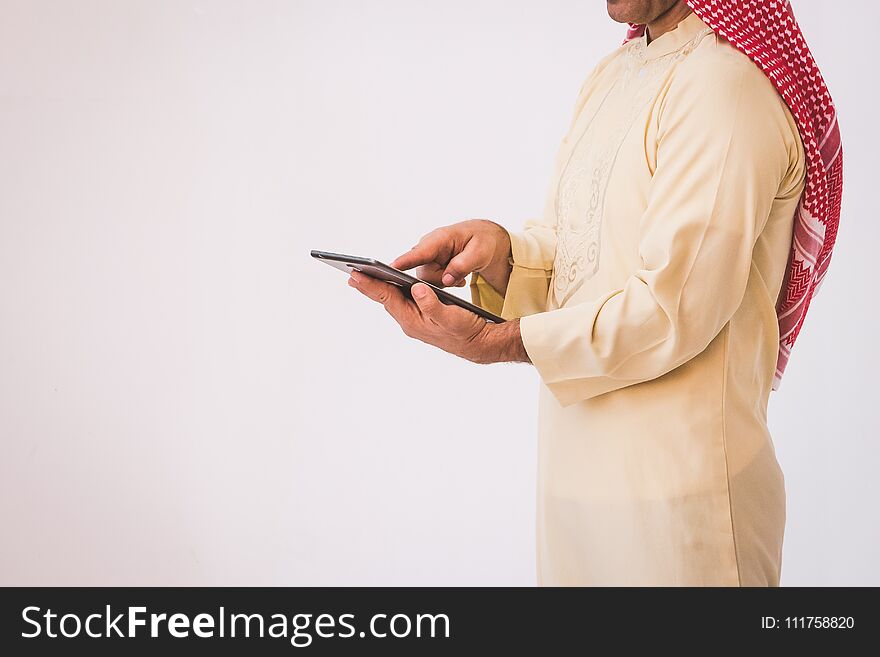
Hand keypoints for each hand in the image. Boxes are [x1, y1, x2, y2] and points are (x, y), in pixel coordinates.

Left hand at [347, 271, 528, 364]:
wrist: (478, 343)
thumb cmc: (466, 331)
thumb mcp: (451, 316)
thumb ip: (432, 303)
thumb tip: (418, 289)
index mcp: (412, 320)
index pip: (386, 298)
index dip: (370, 285)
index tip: (354, 275)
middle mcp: (410, 321)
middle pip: (385, 298)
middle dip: (368, 285)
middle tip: (351, 272)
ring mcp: (415, 320)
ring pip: (393, 300)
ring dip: (379, 287)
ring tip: (365, 275)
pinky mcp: (421, 317)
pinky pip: (402, 302)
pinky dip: (394, 291)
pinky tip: (391, 283)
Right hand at [391, 219, 511, 294]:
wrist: (482, 238)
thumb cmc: (481, 241)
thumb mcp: (480, 253)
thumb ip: (463, 265)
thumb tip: (446, 280)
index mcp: (439, 238)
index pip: (419, 252)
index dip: (404, 261)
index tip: (390, 268)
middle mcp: (427, 247)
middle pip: (423, 274)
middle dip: (441, 279)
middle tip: (460, 275)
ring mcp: (426, 257)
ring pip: (427, 281)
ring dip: (445, 281)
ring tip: (460, 274)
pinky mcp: (427, 265)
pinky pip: (431, 281)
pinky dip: (445, 281)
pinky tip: (457, 276)